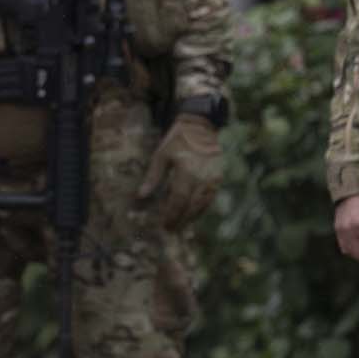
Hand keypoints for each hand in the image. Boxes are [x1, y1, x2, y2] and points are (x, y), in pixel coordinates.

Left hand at [136, 114, 221, 229]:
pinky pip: (209, 199)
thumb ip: (153, 177)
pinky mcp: (218, 179)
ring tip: (179, 226)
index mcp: (186, 170)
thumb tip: (141, 195)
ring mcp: (212, 179)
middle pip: (191, 206)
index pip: (178, 199)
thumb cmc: (177, 140)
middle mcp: (202, 177)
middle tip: (170, 230)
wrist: (200, 127)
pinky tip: (191, 215)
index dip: (171, 214)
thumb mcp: (161, 155)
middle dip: (180, 220)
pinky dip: (200, 209)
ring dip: (190, 217)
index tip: (163, 224)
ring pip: (202, 205)